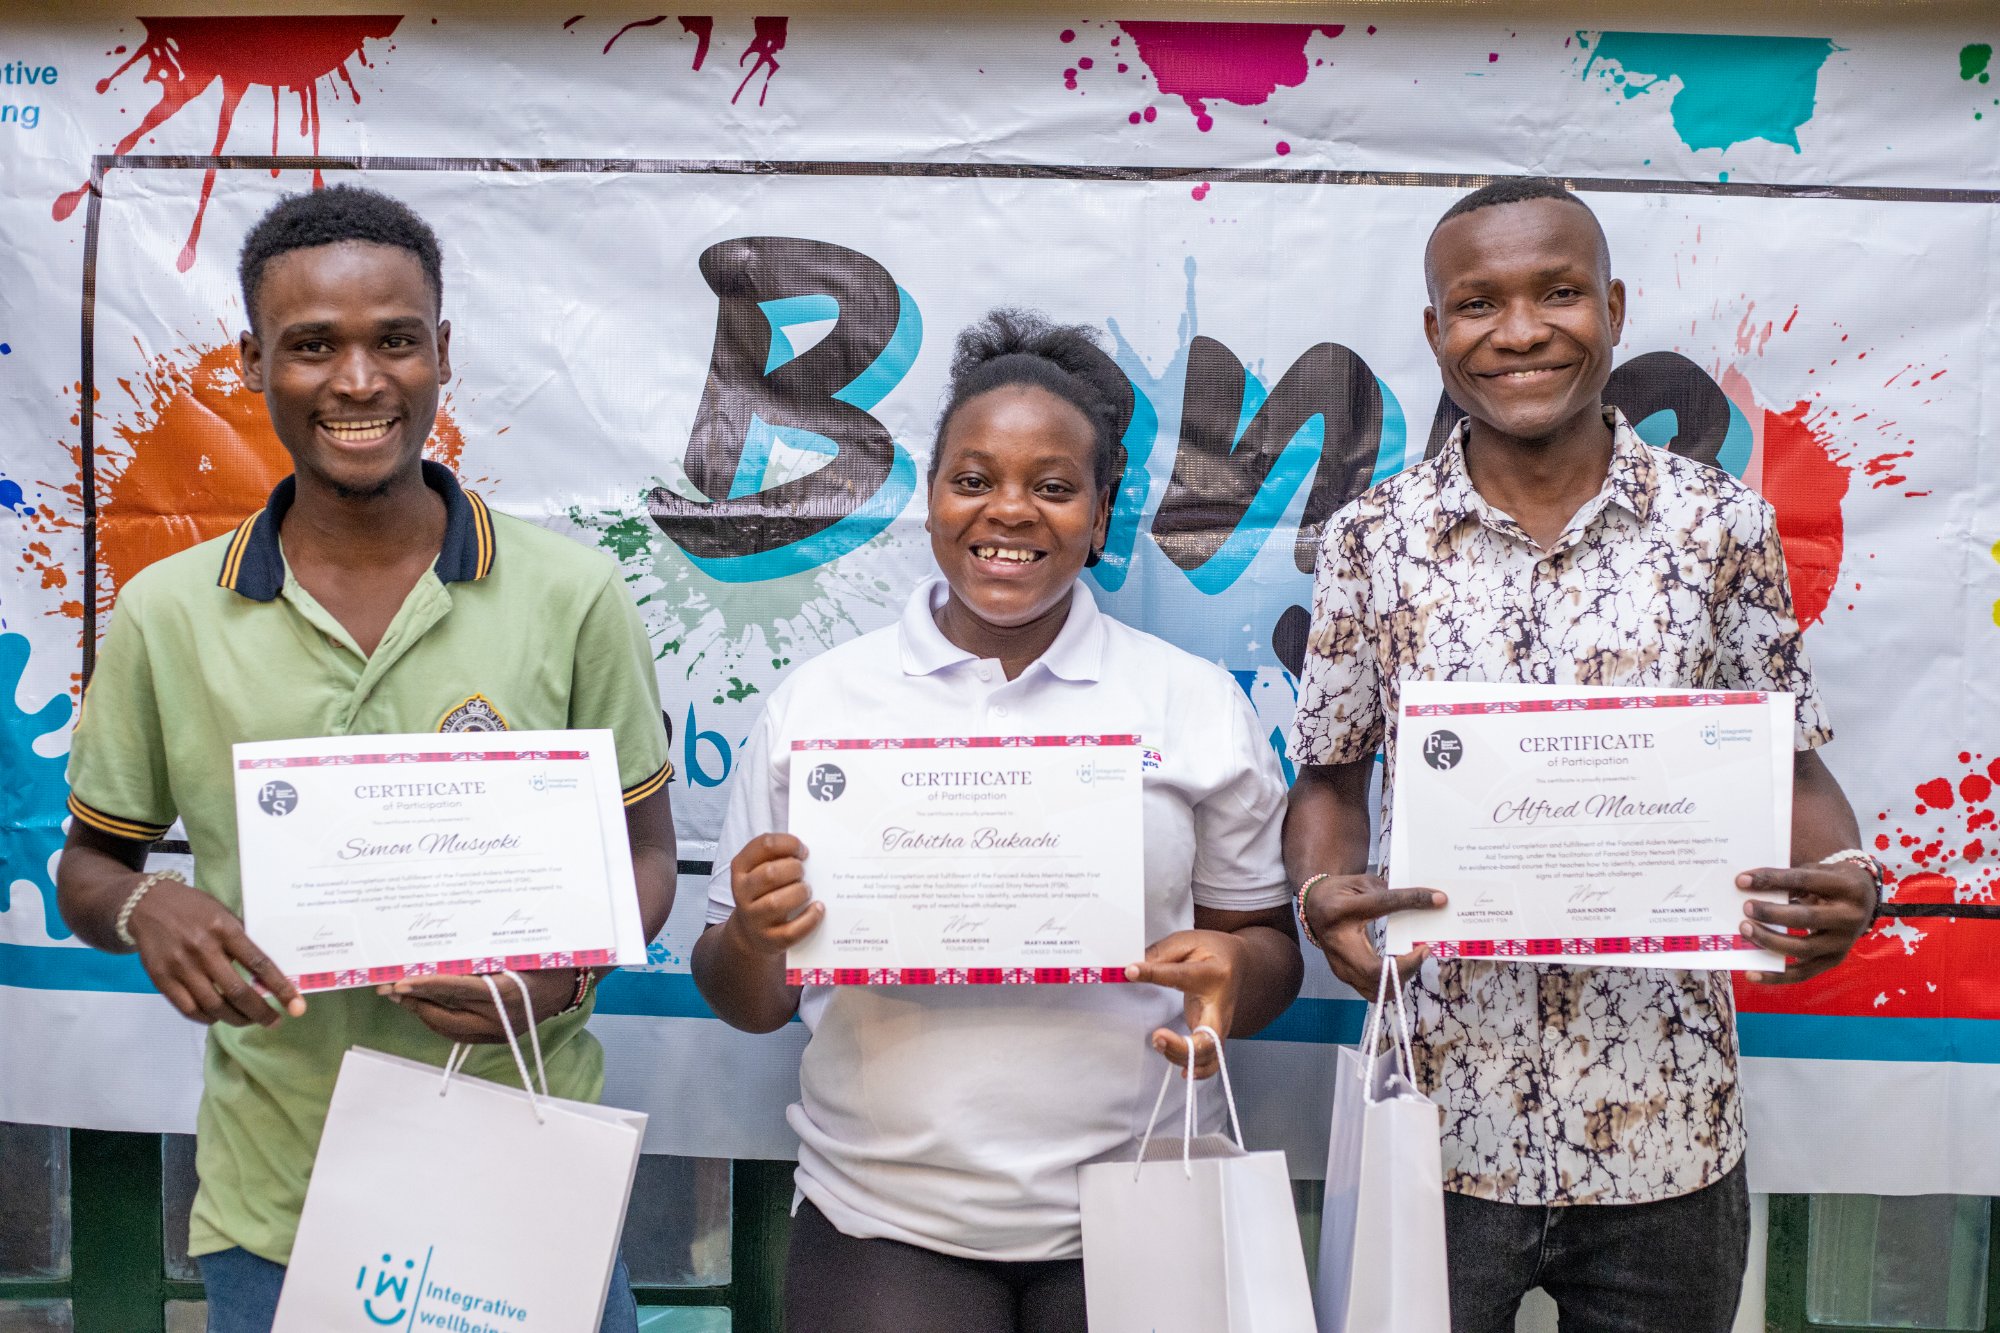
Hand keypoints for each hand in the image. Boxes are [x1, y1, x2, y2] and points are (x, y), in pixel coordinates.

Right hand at [125, 876, 305, 1026]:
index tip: (296, 1005)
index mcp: (225, 929)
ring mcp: (180, 966)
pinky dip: (207, 1018)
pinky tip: (218, 1016)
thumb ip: (242, 940)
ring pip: (214, 1006)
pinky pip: (189, 1009)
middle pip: (237, 992)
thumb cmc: (194, 909)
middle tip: (273, 1022)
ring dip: (236, 1019)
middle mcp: (203, 949)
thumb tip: (266, 972)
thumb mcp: (223, 914)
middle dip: (260, 1013)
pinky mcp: (161, 979)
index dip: (280, 987)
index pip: (259, 963)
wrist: (147, 904)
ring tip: (249, 1021)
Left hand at [378, 969, 576, 1042]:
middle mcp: (500, 1017)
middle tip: (391, 990)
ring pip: (448, 1029)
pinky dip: (441, 1019)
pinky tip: (430, 1007)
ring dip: (424, 1013)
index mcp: (505, 992)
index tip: (398, 982)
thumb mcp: (513, 951)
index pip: (454, 989)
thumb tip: (437, 955)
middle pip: (444, 1016)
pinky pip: (460, 1032)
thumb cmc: (544, 958)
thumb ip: (479, 956)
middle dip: (415, 1004)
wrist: (571, 983)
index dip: (424, 985)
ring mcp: (498, 1031)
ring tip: (404, 998)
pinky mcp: (497, 1038)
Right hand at [722, 833, 821, 955]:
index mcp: (741, 868)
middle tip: (803, 873)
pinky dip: (809, 919)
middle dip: (794, 869)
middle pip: (770, 874)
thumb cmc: (763, 893)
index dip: (789, 843)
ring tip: (806, 891)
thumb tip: (807, 851)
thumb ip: (779, 856)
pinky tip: (817, 909)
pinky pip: (791, 931)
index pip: (764, 845)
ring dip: (799, 893)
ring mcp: (754, 918)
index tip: (803, 851)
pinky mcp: (769, 939)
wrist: (750, 932)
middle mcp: (742, 892)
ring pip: (776, 903)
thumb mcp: (761, 870)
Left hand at [1125, 929, 1247, 1078]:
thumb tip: (1132, 970)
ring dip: (1183, 1058)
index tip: (1131, 971)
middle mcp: (1220, 1004)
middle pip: (1210, 1037)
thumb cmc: (1210, 951)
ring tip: (1159, 1042)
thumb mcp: (1186, 942)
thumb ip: (1161, 955)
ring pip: (1210, 1055)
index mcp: (1213, 973)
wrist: (1240, 962)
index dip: (1154, 974)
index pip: (1180, 976)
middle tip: (1157, 1036)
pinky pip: (1211, 1060)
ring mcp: (1221, 1024)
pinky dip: (1199, 1070)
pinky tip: (1183, 1071)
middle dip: (1183, 1046)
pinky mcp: (1216, 1035)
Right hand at [1303, 875, 1445, 991]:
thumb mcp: (1364, 883)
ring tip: (1413, 958)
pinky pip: (1373, 991)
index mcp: (1341, 909)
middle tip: (1423, 950)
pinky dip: (1392, 984)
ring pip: (1376, 989)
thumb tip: (1433, 900)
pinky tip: (1401, 967)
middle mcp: (1338, 942)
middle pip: (1376, 970)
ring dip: (1401, 978)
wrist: (1313, 905)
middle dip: (1406, 967)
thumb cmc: (1340, 893)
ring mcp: (1339, 965)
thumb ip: (1393, 893)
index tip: (1437, 901)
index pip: (1382, 905)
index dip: (1412, 902)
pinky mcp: (1344, 976)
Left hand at [1737, 861, 1875, 983]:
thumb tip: (1748, 887)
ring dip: (1769, 941)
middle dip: (1771, 914)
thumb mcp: (1818, 872)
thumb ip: (1789, 878)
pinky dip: (1776, 976)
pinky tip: (1752, 973)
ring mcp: (1844, 942)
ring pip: (1803, 948)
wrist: (1866, 901)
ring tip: (1745, 930)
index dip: (1772, 879)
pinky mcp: (1835, 960)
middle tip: (1746, 908)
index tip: (1742, 880)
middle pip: (1806, 918)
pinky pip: (1803, 973)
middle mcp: (1850, 916)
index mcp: (1847, 886)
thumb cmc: (1831, 883)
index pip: (1804, 880)